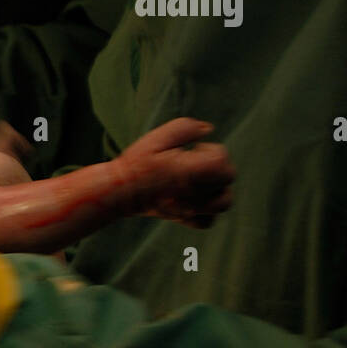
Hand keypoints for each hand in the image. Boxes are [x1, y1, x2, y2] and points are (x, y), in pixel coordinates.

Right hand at [119, 118, 234, 227]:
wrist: (119, 191)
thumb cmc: (137, 163)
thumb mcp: (158, 137)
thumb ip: (187, 127)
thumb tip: (208, 129)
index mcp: (194, 171)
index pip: (222, 158)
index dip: (209, 149)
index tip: (190, 150)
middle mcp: (198, 192)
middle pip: (228, 177)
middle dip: (215, 166)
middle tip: (190, 163)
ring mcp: (193, 209)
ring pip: (224, 201)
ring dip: (216, 189)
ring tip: (196, 181)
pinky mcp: (184, 219)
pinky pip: (207, 220)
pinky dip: (205, 210)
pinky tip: (192, 199)